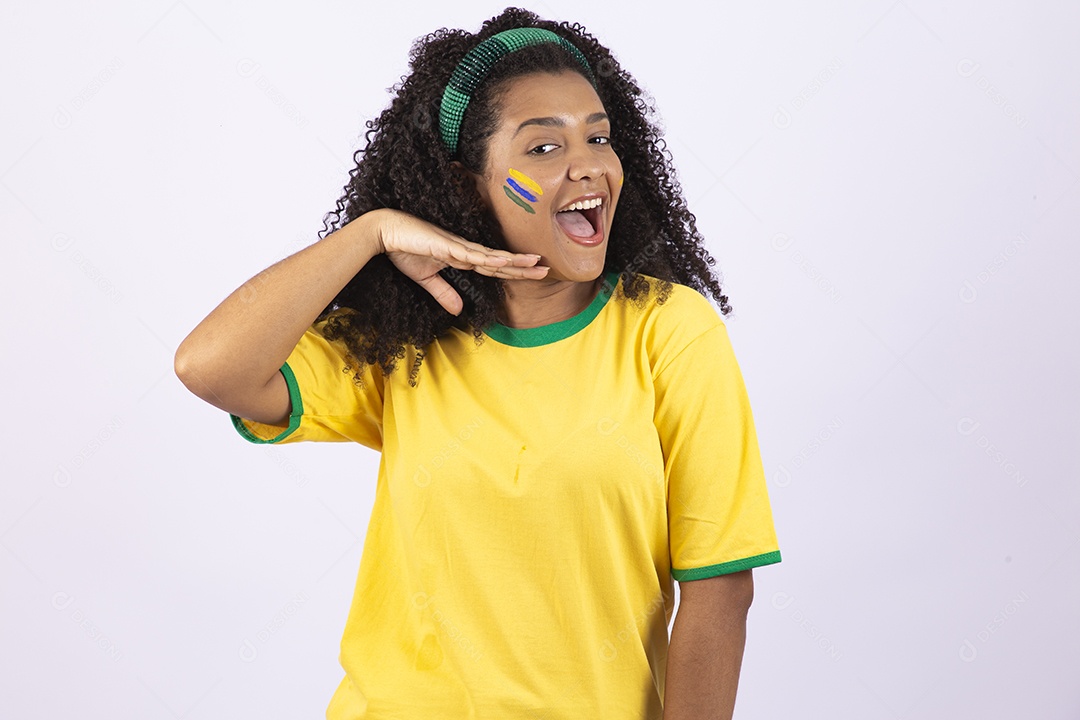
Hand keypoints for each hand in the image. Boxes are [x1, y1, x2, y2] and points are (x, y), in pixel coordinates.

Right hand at [372, 208, 548, 315]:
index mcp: (462, 257)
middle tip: (547, 269)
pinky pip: (470, 254)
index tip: (534, 273)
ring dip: (513, 261)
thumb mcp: (426, 278)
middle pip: (499, 262)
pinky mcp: (446, 245)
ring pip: (491, 256)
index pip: (494, 268)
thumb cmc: (404, 249)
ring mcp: (457, 246)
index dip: (514, 272)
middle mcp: (464, 250)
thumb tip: (459, 309)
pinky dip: (488, 258)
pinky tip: (503, 261)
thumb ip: (443, 293)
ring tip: (535, 263)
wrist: (384, 232)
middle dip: (523, 267)